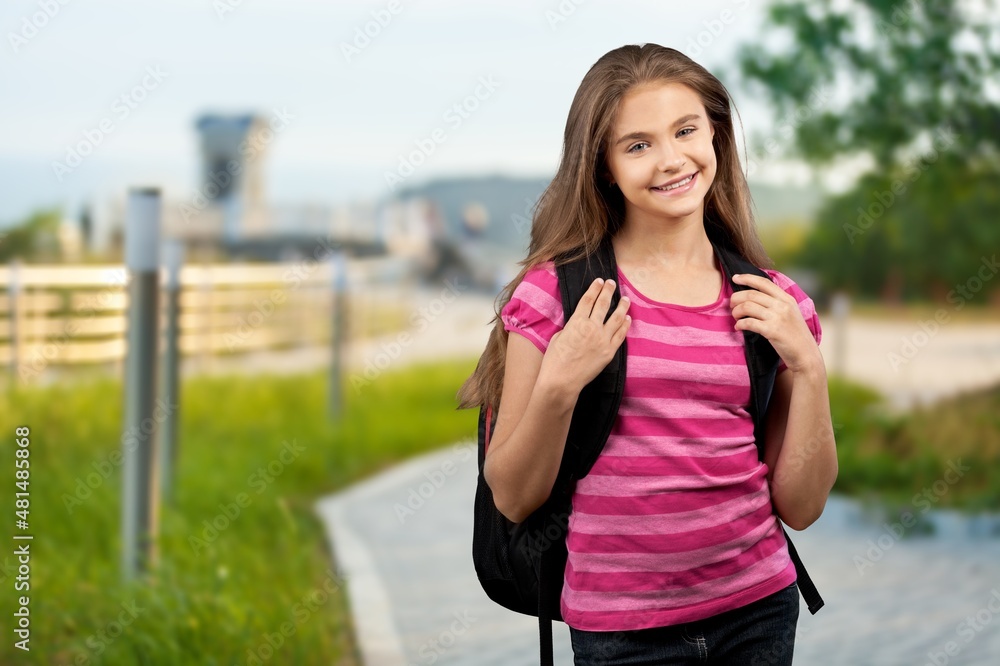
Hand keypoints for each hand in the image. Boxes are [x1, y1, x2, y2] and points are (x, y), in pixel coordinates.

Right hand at [540, 278, 630, 393]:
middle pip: (603, 304)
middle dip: (608, 291)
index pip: (588, 300)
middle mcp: (592, 328)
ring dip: (621, 306)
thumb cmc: (555, 360)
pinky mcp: (609, 351)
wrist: (562, 380)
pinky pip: (620, 335)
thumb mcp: (558, 337)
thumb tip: (579, 324)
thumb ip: (571, 327)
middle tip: (612, 283)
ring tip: (625, 299)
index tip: (599, 281)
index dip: (594, 289)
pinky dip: (625, 325)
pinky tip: (627, 318)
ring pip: (616, 318)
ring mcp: (603, 339)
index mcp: (577, 322)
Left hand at [729, 274, 822, 373]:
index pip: (764, 282)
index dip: (747, 278)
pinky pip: (748, 322)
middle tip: (732, 305)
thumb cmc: (794, 334)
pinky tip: (739, 327)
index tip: (735, 278)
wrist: (805, 354)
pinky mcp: (772, 330)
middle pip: (751, 294)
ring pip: (747, 307)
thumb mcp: (791, 312)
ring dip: (736, 312)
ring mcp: (777, 317)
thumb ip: (777, 302)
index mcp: (787, 299)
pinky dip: (740, 324)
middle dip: (736, 298)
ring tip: (736, 317)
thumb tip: (755, 294)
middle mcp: (782, 305)